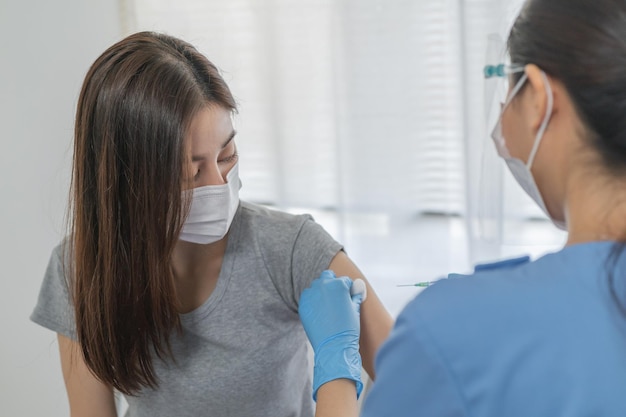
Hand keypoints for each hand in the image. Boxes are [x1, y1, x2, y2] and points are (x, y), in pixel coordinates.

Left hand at [299, 270, 363, 399]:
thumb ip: (355, 295)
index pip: (344, 280)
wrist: (333, 347)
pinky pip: (307, 297)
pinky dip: (312, 301)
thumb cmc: (348, 329)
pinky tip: (319, 312)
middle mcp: (323, 285)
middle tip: (336, 297)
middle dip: (332, 284)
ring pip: (315, 286)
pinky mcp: (303, 304)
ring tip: (327, 306)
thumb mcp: (355, 309)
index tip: (347, 297)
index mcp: (338, 284)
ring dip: (321, 291)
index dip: (347, 289)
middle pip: (327, 276)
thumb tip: (358, 286)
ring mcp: (311, 294)